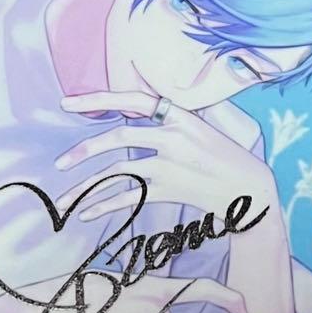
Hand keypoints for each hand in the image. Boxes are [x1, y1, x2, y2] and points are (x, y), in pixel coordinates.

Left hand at [54, 90, 274, 220]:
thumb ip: (167, 120)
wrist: (251, 190)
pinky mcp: (170, 191)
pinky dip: (104, 207)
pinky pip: (128, 198)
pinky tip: (85, 214)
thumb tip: (132, 108)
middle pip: (119, 136)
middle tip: (60, 163)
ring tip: (62, 201)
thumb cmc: (224, 157)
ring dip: (85, 187)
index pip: (133, 100)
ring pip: (117, 173)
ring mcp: (171, 165)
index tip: (66, 103)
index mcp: (180, 115)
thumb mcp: (200, 127)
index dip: (98, 98)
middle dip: (84, 149)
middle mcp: (174, 137)